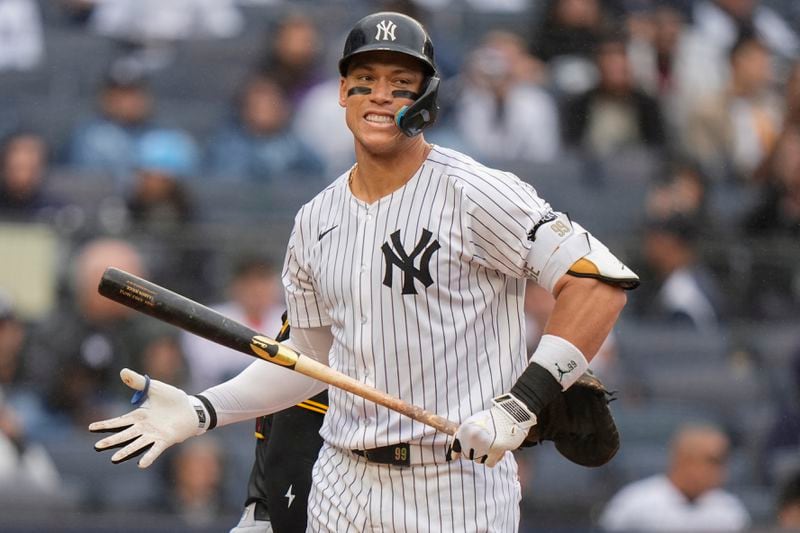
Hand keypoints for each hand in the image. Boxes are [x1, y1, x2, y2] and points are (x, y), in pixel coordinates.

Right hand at [89, 368, 205, 467]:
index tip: (90, 428)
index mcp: (139, 416)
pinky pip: (155, 449)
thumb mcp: (154, 388)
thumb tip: (122, 371)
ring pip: (136, 444)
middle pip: (124, 435)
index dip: (105, 425)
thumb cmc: (172, 399)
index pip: (119, 422)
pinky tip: (141, 464)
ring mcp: (154, 434)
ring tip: (114, 459)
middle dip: (111, 441)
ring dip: (126, 451)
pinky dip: (149, 456)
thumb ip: (138, 382)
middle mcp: (144, 428)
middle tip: (97, 447)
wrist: (191, 407)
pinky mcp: (165, 439)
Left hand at [447, 394, 536, 466]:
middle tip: (483, 444)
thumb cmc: (492, 419)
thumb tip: (454, 456)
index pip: (455, 446)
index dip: (455, 453)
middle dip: (473, 452)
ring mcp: (482, 445)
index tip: (454, 457)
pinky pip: (489, 463)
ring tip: (491, 445)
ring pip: (478, 460)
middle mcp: (471, 437)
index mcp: (465, 429)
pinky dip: (493, 459)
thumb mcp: (473, 422)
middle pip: (467, 456)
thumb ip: (463, 437)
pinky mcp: (494, 451)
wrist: (510, 415)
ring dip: (484, 456)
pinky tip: (497, 451)